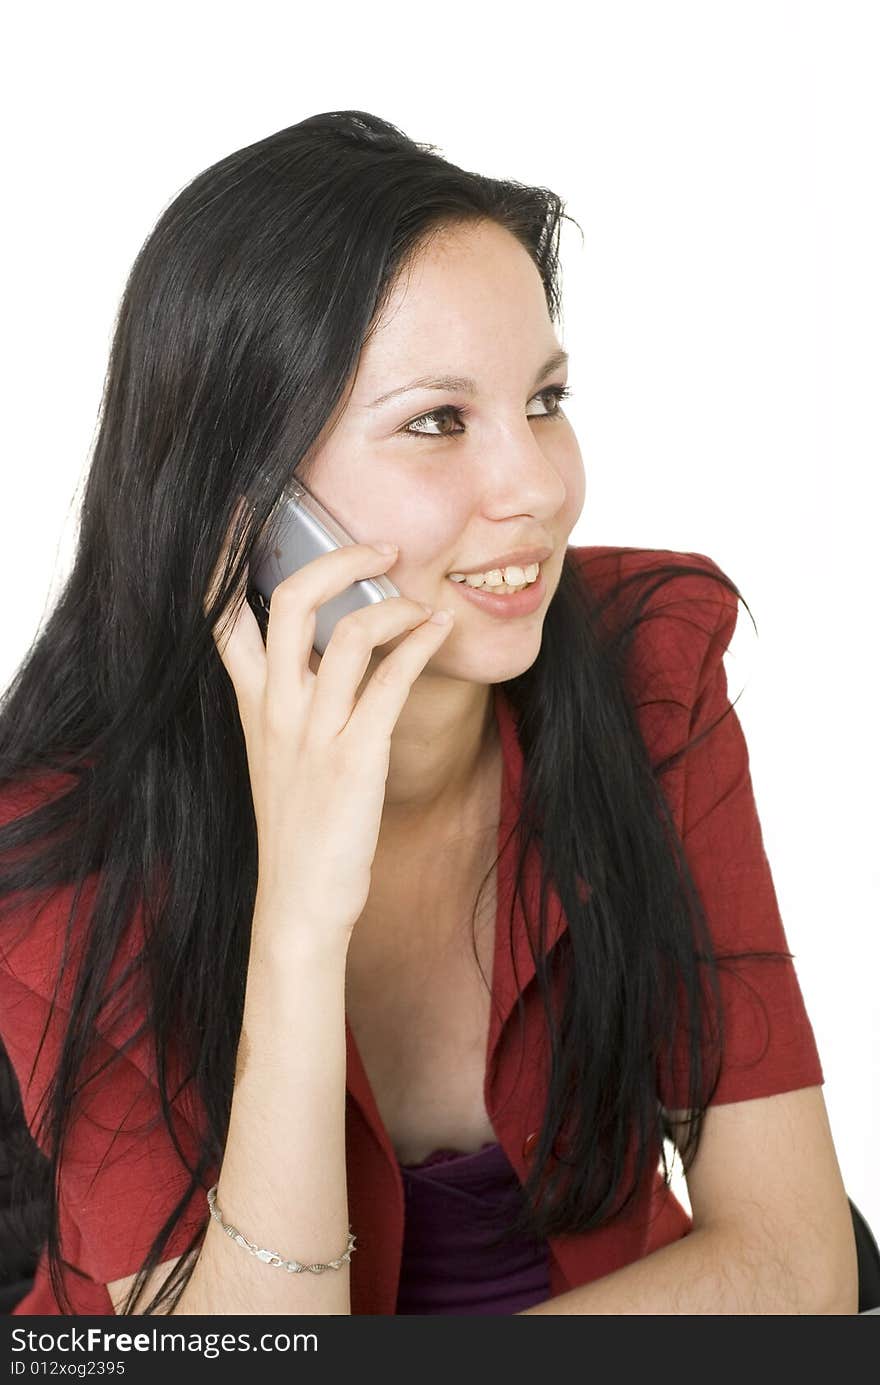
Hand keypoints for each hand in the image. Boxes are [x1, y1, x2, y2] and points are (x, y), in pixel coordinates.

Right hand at [205, 510, 454, 946]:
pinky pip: (391, 681)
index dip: (227, 555)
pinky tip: (439, 632)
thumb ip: (288, 699)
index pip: (221, 612)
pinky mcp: (355, 756)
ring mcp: (314, 730)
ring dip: (396, 605)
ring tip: (424, 603)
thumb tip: (327, 650)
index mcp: (252, 701)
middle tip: (380, 547)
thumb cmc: (298, 824)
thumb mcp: (276, 753)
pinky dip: (420, 645)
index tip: (245, 507)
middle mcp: (275, 707)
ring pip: (348, 633)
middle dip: (337, 558)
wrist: (300, 900)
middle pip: (289, 600)